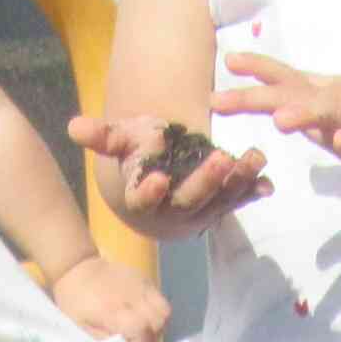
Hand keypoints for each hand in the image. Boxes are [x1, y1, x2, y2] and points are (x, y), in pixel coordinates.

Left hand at [47, 251, 170, 341]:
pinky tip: (142, 314)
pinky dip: (156, 311)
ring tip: (143, 329)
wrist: (76, 266)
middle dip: (152, 336)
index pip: (142, 330)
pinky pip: (160, 298)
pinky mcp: (143, 278)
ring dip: (158, 324)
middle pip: (159, 321)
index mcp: (111, 310)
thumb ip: (106, 339)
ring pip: (165, 310)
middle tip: (137, 339)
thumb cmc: (74, 300)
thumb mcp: (82, 326)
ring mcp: (139, 284)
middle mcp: (130, 296)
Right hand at [67, 112, 272, 236]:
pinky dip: (253, 192)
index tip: (158, 177)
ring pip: (219, 203)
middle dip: (206, 182)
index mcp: (142, 200)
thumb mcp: (120, 142)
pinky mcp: (221, 208)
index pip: (142, 201)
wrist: (160, 175)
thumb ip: (101, 136)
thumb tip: (73, 127)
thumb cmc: (138, 155)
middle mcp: (172, 214)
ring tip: (254, 158)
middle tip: (222, 158)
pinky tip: (267, 183)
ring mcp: (200, 214)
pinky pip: (238, 201)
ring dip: (238, 183)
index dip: (149, 193)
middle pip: (189, 203)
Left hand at [210, 54, 340, 175]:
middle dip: (253, 99)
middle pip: (288, 96)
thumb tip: (275, 112)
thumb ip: (304, 110)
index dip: (254, 71)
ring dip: (303, 115)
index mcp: (317, 96)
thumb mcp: (332, 103)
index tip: (227, 64)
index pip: (281, 79)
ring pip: (326, 115)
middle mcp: (331, 103)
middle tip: (220, 102)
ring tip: (282, 121)